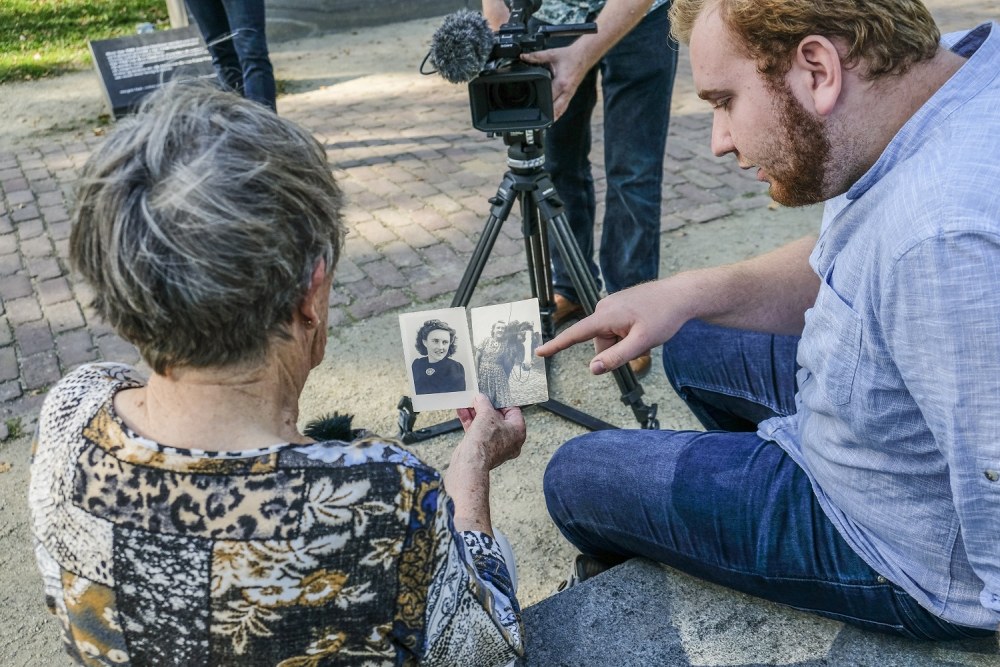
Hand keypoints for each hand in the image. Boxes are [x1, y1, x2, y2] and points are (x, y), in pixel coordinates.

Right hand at [446, 393, 525, 533]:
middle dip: (485, 407)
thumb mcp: (486, 415)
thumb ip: (484, 403)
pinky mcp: (482, 450)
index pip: (513, 411)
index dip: (501, 401)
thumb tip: (480, 398)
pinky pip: (478, 432)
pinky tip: (461, 411)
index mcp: (518, 432)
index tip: (492, 394)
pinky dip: (470, 422)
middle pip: (498, 417)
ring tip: (466, 402)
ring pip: (486, 425)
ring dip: (475, 413)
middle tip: (477, 397)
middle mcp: (510, 440)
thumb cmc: (485, 441)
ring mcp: (496, 446)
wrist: (470, 464)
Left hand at [520, 45, 590, 119]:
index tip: (535, 108)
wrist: (584, 56)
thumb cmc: (570, 56)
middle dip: (549, 115)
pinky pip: (565, 106)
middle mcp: (566, 91)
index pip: (550, 97)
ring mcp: (570, 93)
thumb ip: (537, 57)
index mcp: (561, 83)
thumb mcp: (552, 54)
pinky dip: (559, 112)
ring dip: (554, 117)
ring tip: (546, 124)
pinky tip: (555, 117)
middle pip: (556, 108)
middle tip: (540, 123)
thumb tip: (524, 57)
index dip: (542, 104)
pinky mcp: (571, 93)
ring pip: (562, 110)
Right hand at [536, 282, 685, 373]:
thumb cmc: (664, 316)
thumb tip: (593, 369)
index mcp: (606, 316)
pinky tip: (644, 326)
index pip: (575, 334)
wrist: (681, 295)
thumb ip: (617, 357)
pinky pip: (616, 329)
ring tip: (645, 332)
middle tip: (642, 343)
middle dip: (617, 350)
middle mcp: (604, 308)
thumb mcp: (642, 342)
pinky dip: (627, 335)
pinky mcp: (618, 306)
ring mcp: (611, 306)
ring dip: (625, 343)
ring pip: (609, 338)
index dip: (556, 345)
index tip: (539, 351)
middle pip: (600, 343)